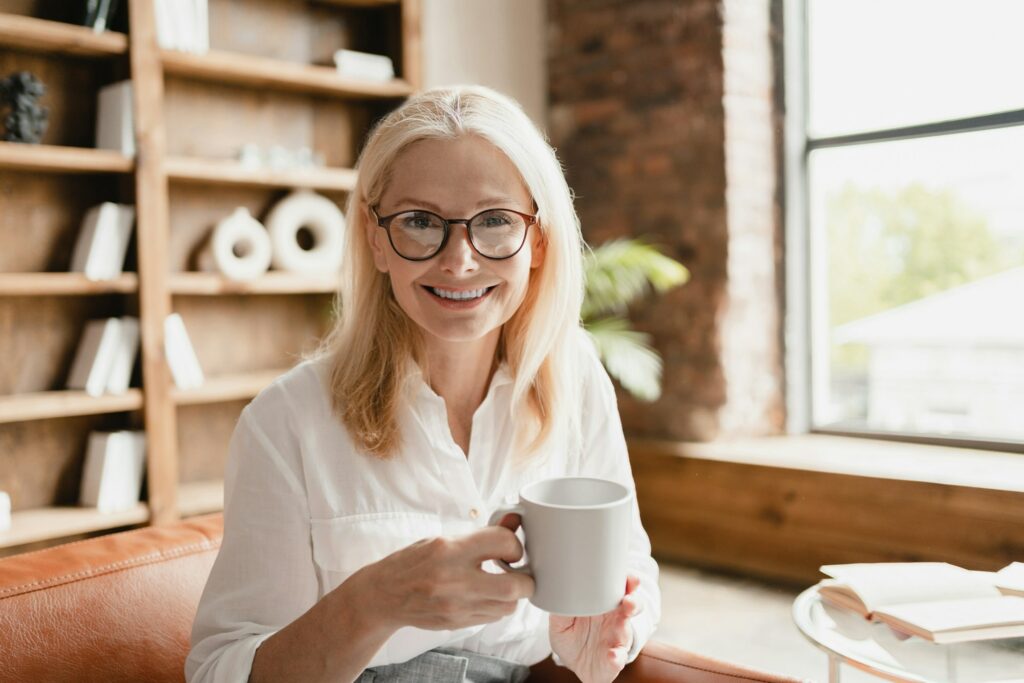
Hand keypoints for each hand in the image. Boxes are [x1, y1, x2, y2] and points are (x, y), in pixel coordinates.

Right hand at [350, 522, 534, 631]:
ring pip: (508, 607)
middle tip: (518, 571)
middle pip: (515, 586)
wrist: (385, 595)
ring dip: (512, 595)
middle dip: (525, 579)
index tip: (509, 547)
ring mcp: (456, 606)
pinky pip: (493, 617)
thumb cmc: (413, 562)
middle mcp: (454, 580)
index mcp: (450, 550)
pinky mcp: (457, 623)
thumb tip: (515, 522)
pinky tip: (484, 595)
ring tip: (499, 583)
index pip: (503, 542)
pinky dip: (496, 606)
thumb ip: (482, 534)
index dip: (514, 544)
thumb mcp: (443, 539)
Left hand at [549, 575, 640, 682]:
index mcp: (603, 606)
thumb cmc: (571, 637)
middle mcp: (614, 620)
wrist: (575, 665)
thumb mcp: (560, 622)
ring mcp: (617, 639)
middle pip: (631, 604)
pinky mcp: (615, 659)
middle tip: (630, 588)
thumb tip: (557, 592)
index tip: (626, 575)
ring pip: (628, 628)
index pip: (617, 589)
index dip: (625, 581)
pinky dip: (617, 657)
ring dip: (631, 617)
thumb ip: (561, 608)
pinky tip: (612, 655)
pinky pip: (619, 658)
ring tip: (628, 608)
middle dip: (632, 596)